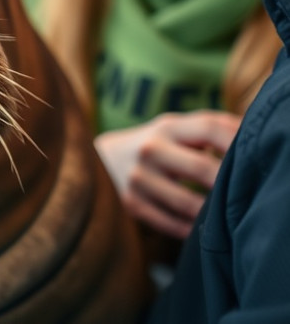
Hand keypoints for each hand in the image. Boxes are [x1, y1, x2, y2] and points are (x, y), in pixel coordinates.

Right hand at [95, 110, 239, 238]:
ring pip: (188, 204)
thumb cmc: (154, 145)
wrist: (98, 160)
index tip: (256, 156)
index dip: (238, 141)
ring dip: (212, 212)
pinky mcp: (132, 204)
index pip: (211, 128)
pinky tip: (202, 228)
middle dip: (228, 184)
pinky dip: (191, 229)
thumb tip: (253, 141)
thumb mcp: (173, 129)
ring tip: (227, 215)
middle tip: (246, 193)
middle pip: (203, 168)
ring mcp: (139, 179)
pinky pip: (171, 224)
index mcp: (166, 126)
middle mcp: (150, 150)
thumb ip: (208, 130)